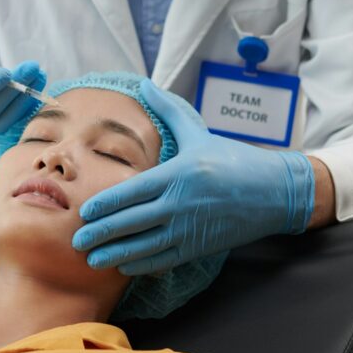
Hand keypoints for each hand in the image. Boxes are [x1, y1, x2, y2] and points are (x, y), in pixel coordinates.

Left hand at [72, 79, 314, 273]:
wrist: (276, 192)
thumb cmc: (234, 159)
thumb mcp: (198, 133)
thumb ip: (167, 110)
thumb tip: (144, 83)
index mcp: (178, 174)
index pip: (133, 192)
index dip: (106, 204)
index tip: (83, 211)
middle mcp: (181, 204)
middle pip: (132, 222)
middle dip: (101, 234)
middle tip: (76, 241)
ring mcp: (190, 229)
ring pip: (146, 247)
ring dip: (117, 255)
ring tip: (92, 260)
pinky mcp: (200, 247)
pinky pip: (165, 260)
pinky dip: (143, 266)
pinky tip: (124, 268)